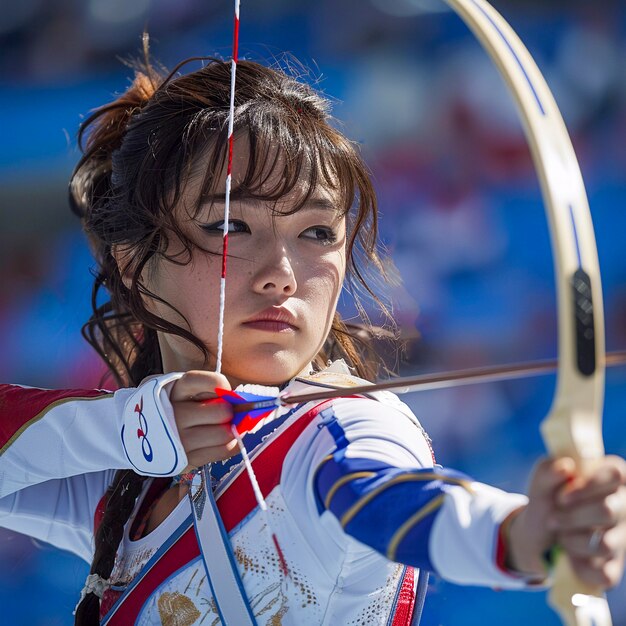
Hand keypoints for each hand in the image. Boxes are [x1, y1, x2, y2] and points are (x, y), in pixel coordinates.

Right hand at [170, 370, 238, 467]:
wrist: (148, 439)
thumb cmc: (180, 408)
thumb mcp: (187, 392)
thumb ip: (210, 390)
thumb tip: (242, 401)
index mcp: (175, 391)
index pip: (199, 381)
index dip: (218, 383)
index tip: (225, 389)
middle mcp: (174, 414)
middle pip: (222, 411)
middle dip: (230, 412)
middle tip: (226, 414)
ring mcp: (178, 439)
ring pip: (224, 434)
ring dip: (231, 431)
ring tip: (224, 428)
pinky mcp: (186, 460)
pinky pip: (223, 451)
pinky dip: (231, 445)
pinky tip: (224, 440)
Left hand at [506, 456, 625, 587]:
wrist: (539, 533)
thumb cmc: (547, 499)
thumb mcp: (541, 482)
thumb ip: (548, 470)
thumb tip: (565, 467)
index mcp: (610, 477)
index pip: (616, 474)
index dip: (588, 486)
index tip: (562, 498)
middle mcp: (623, 506)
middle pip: (608, 510)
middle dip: (572, 517)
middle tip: (552, 520)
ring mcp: (622, 537)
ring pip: (604, 543)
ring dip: (571, 540)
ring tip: (559, 535)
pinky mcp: (614, 566)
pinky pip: (603, 573)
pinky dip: (578, 565)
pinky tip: (569, 556)